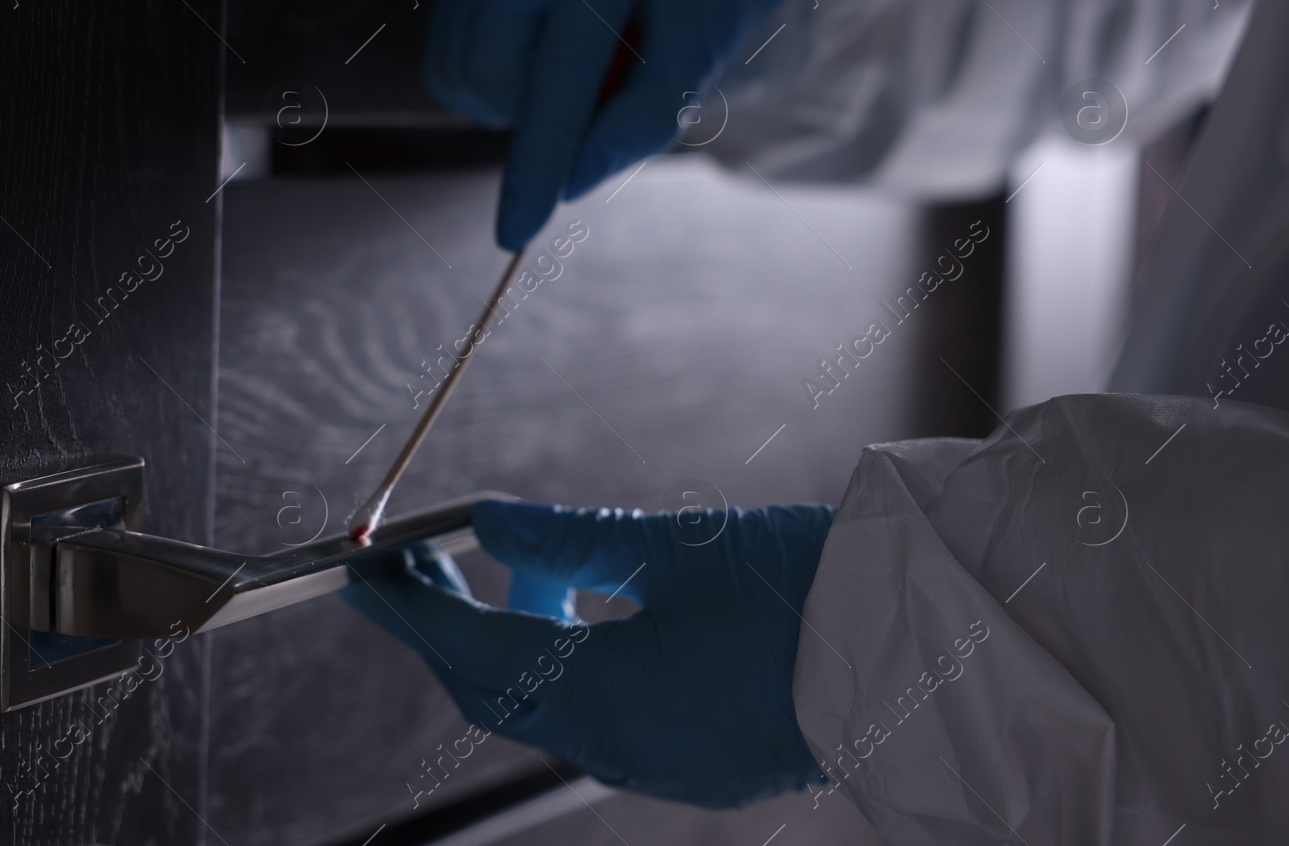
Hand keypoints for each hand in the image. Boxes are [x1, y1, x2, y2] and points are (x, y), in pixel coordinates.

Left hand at [342, 498, 833, 807]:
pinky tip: (581, 619)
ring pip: (547, 710)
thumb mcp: (678, 545)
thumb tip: (485, 519)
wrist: (927, 644)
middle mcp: (624, 750)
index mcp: (610, 699)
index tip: (361, 571)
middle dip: (445, 630)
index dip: (409, 612)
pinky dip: (567, 669)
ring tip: (514, 574)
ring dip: (512, 644)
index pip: (472, 655)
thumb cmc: (806, 585)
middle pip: (495, 695)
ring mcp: (662, 768)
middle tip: (413, 568)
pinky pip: (598, 721)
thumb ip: (571, 537)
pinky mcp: (696, 764)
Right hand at [423, 0, 793, 250]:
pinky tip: (539, 41)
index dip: (537, 161)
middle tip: (595, 85)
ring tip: (572, 55)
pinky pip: (449, 49)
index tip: (514, 234)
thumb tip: (570, 184)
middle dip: (532, 111)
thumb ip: (642, 121)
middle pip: (489, 74)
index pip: (558, 74)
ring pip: (459, 68)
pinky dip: (492, 72)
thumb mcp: (698, 58)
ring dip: (513, 94)